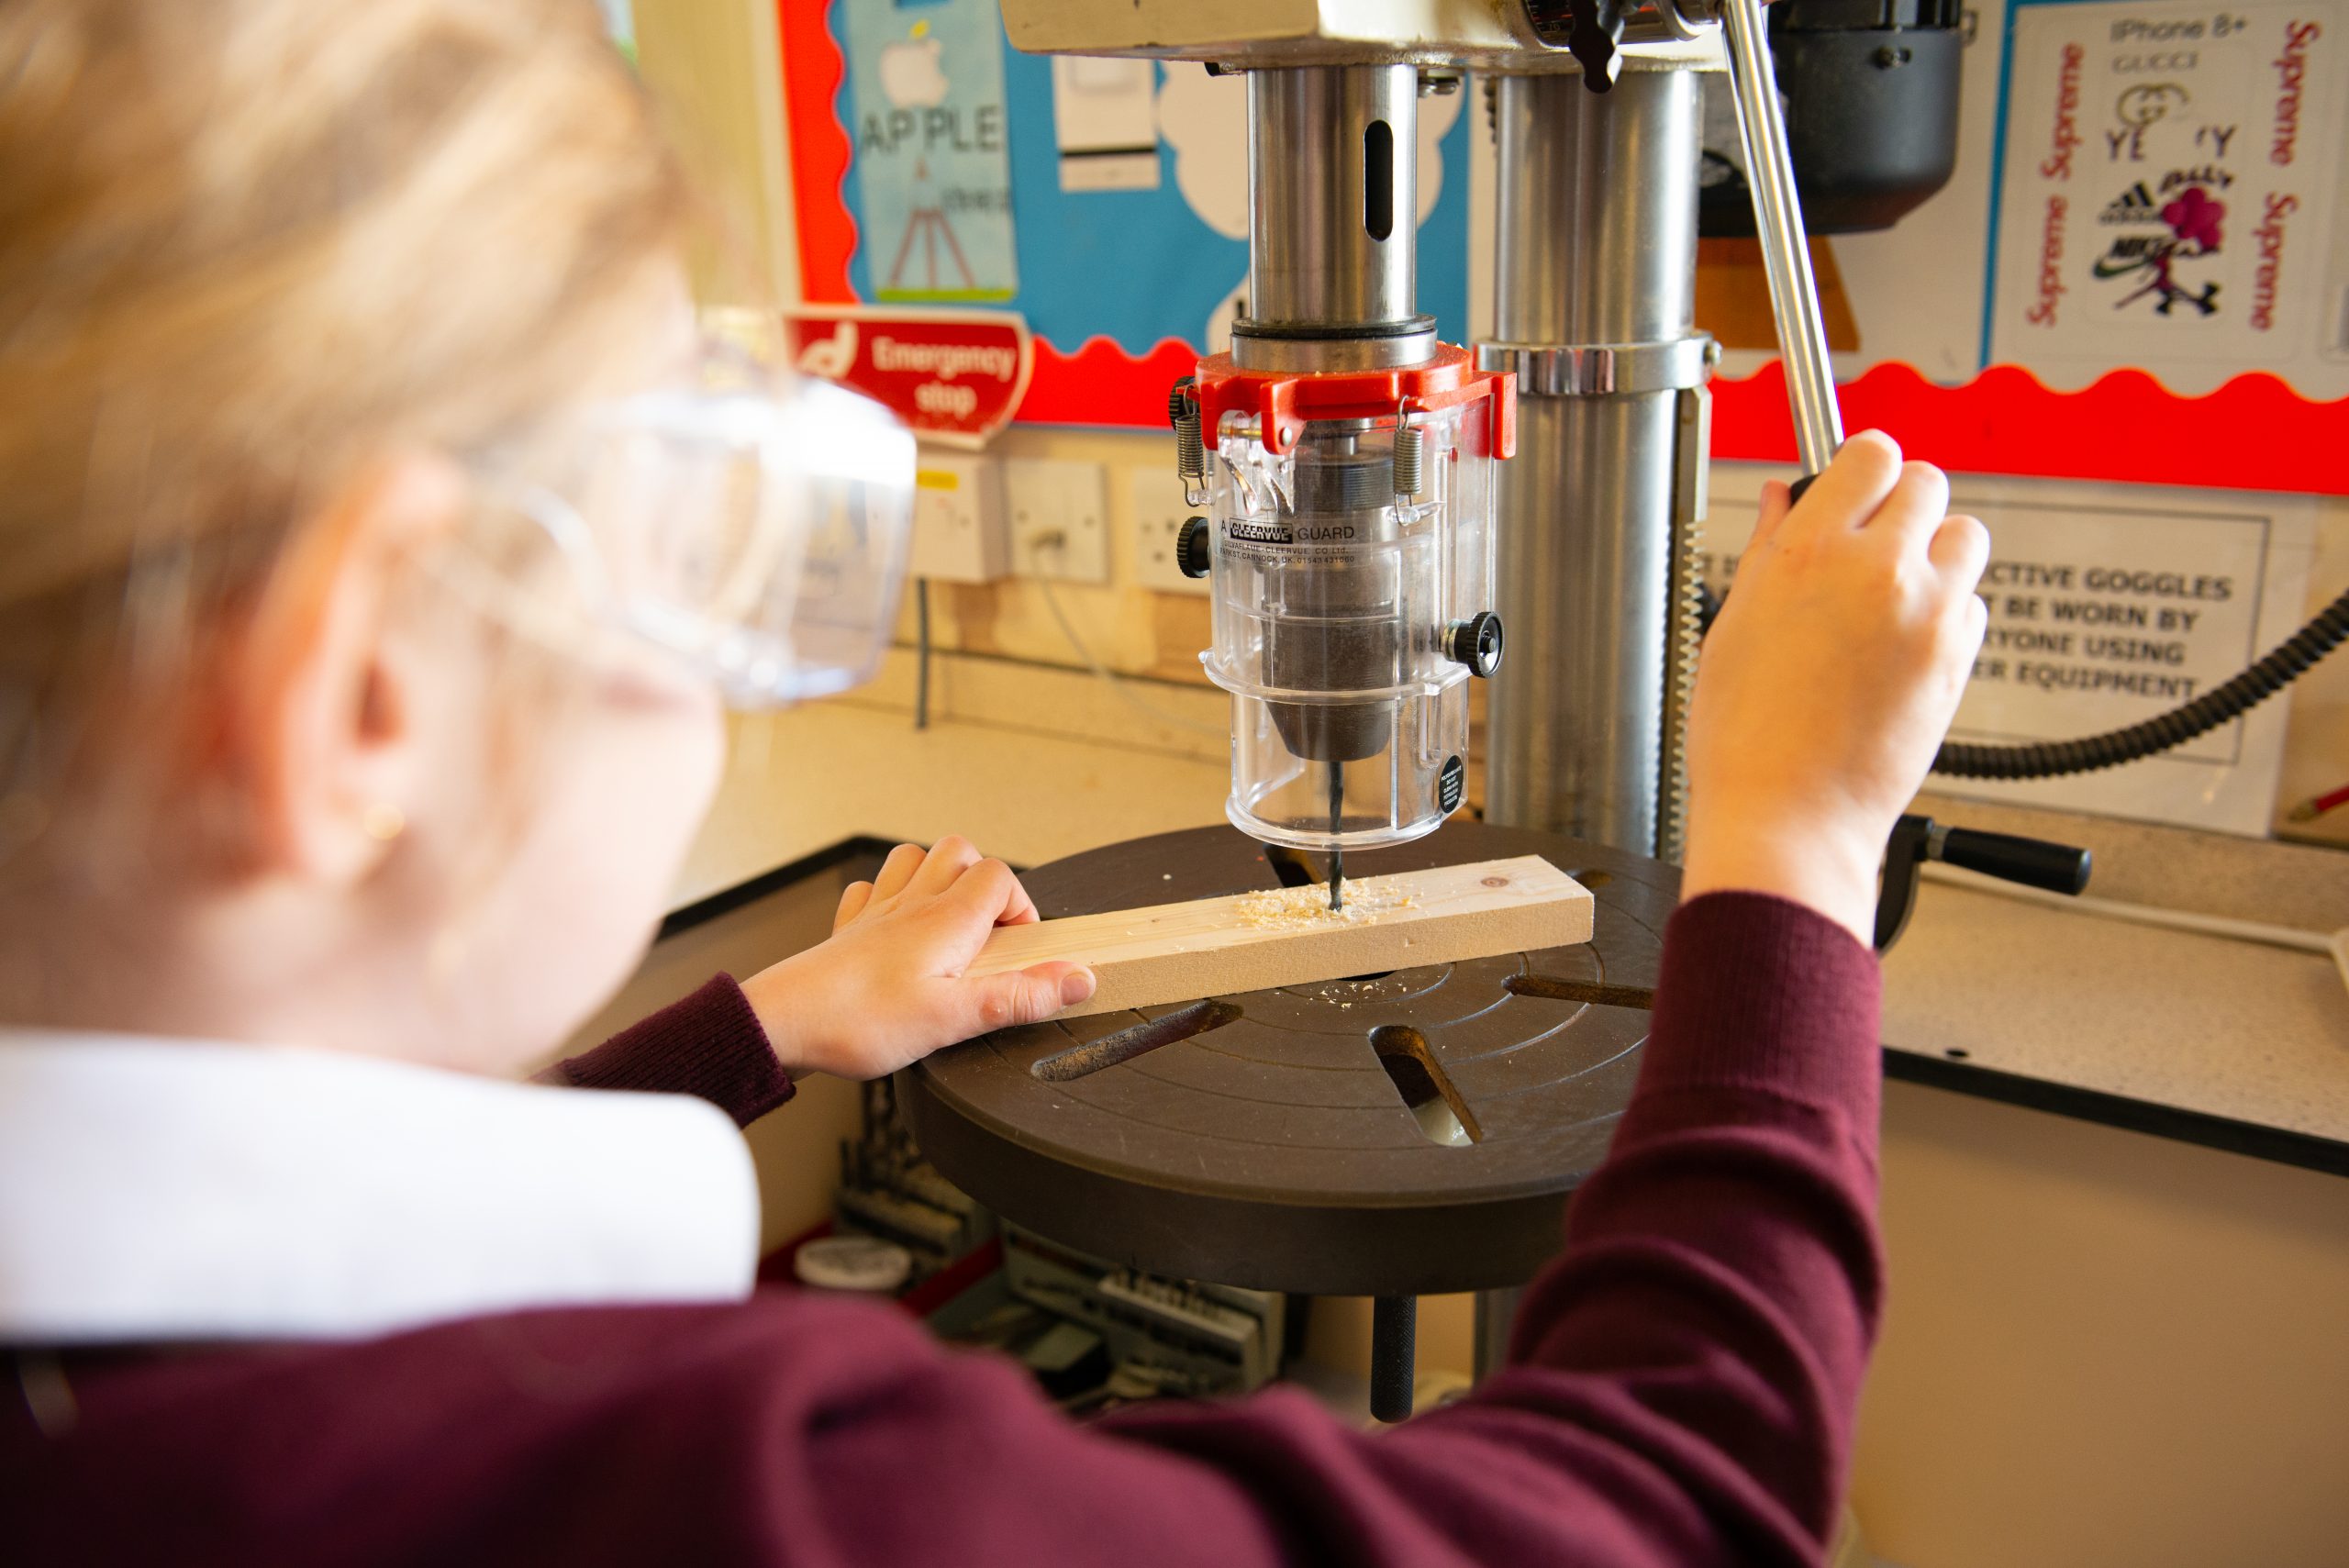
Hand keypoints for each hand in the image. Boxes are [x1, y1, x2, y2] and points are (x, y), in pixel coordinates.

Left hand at [739, 836, 1095, 1079]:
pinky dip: (888, 897)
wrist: (784, 1023)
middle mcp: (913, 904)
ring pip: (913, 858)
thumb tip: (1079, 978)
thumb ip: (1021, 996)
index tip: (1021, 949)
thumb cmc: (861, 1021)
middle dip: (985, 880)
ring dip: (938, 877)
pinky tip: (893, 928)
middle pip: (960, 851)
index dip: (1021, 907)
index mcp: (946, 920)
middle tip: (990, 930)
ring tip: (948, 921)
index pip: (1000, 877)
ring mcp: (876, 912)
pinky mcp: (847, 930)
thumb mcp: (956, 1018)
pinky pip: (869, 890)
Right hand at [1681, 432, 1989, 944]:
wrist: (1789, 817)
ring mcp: (1927, 613)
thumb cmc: (1746, 739)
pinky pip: (1974, 602)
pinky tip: (1904, 643)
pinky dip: (1949, 610)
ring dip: (1936, 551)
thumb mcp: (1732, 627)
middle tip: (1873, 541)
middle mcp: (1876, 570)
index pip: (1870, 454)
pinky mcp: (1958, 657)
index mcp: (1807, 552)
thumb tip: (1782, 499)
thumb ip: (1768, 549)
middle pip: (1927, 482)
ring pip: (1964, 536)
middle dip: (1902, 503)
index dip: (1863, 467)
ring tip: (1895, 593)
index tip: (1855, 487)